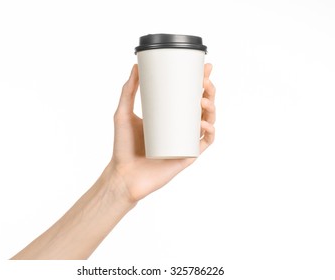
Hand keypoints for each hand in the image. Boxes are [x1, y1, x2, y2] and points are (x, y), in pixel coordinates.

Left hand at [108, 64, 214, 201]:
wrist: (123, 174)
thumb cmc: (123, 146)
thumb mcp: (123, 114)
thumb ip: (128, 91)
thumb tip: (135, 66)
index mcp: (170, 116)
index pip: (189, 95)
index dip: (201, 81)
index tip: (204, 67)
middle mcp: (180, 127)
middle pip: (202, 106)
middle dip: (209, 92)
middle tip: (205, 82)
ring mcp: (185, 141)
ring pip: (208, 122)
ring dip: (212, 109)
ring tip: (203, 102)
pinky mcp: (187, 156)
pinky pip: (204, 143)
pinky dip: (209, 133)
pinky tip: (204, 124)